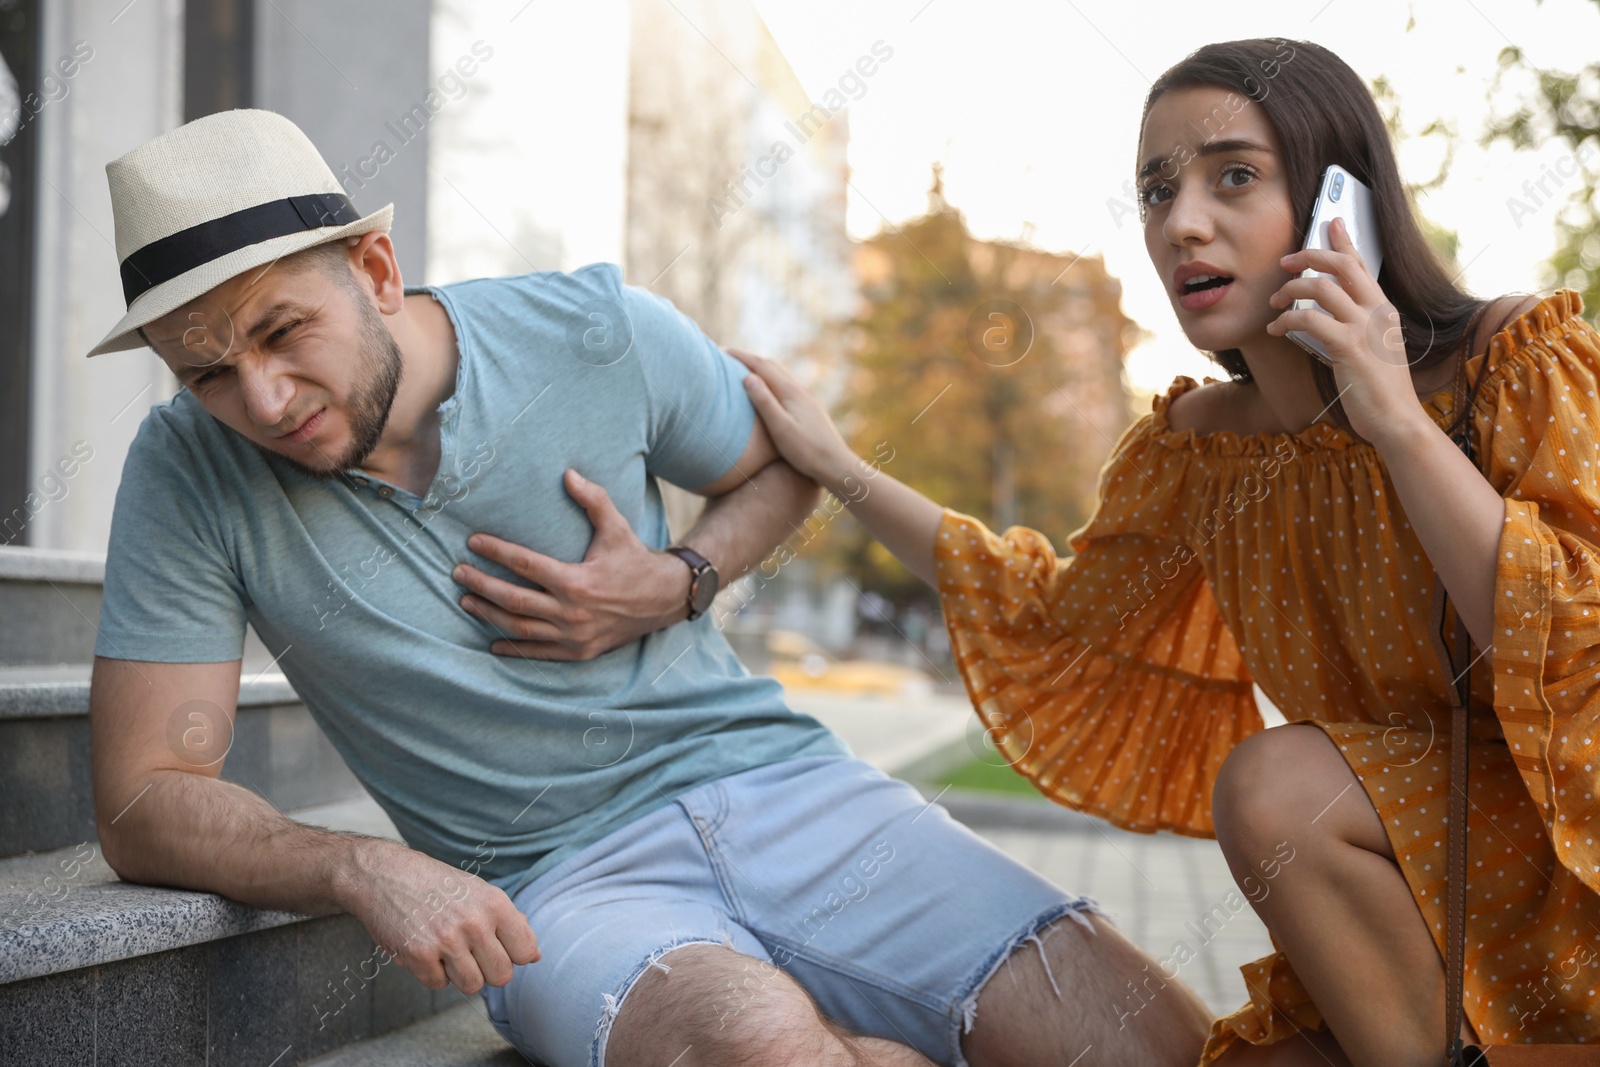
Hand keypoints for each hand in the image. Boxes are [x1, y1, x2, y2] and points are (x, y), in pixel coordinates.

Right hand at [341, 840, 539, 994]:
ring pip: (472, 985)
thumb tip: (533, 956)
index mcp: (495, 903)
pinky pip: (438, 984)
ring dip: (460, 974)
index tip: (497, 946)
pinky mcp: (418, 955)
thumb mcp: (479, 891)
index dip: (513, 955)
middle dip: (488, 970)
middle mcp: (474, 922)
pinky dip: (431, 973)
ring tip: (448, 950)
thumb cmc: (436, 885)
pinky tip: (424, 948)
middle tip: (470, 952)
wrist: (384, 874)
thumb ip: (509, 922)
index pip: (526, 952)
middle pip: (501, 976)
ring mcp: (446, 940)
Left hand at [452, 469, 686, 659]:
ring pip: (520, 628)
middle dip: (481, 585)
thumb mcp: (616, 527)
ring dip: (489, 615)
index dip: (495, 552)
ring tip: (466, 602)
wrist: (664, 599)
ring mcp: (574, 636)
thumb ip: (592, 499)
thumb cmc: (635, 560)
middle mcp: (572, 612)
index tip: (473, 542)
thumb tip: (568, 473)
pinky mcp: (579, 652)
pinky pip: (539, 652)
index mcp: (577, 580)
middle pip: (513, 600)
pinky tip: (492, 642)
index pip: (525, 565)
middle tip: (457, 573)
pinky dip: (514, 648)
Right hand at [726, 348, 859, 494]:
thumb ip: (764, 402)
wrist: (836, 465)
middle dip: (748, 359)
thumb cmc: (806, 451)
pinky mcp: (810, 408)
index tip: (719, 351)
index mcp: (790, 391)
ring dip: (759, 368)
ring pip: (779, 375)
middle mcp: (800, 389)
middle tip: (725, 357)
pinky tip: (767, 390)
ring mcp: (807, 398)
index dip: (740, 356)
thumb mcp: (780, 427)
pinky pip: (786, 386)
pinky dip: (770, 381)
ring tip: (741, 369)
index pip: (761, 366)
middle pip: (770, 366)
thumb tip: (748, 376)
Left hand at [1267, 216, 1431, 447]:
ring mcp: (1365, 328)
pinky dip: (1286, 320)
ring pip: (1321, 288)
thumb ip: (1354, 328)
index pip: (1363, 265)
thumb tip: (1323, 317)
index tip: (1330, 223)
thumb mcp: (1373, 350)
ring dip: (1291, 290)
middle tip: (1286, 262)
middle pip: (1342, 265)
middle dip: (1310, 256)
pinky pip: (1310, 320)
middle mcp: (1377, 312)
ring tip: (1275, 302)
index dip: (1344, 241)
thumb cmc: (1381, 390)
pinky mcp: (1349, 347)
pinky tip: (1275, 329)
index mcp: (1384, 309)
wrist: (1397, 419)